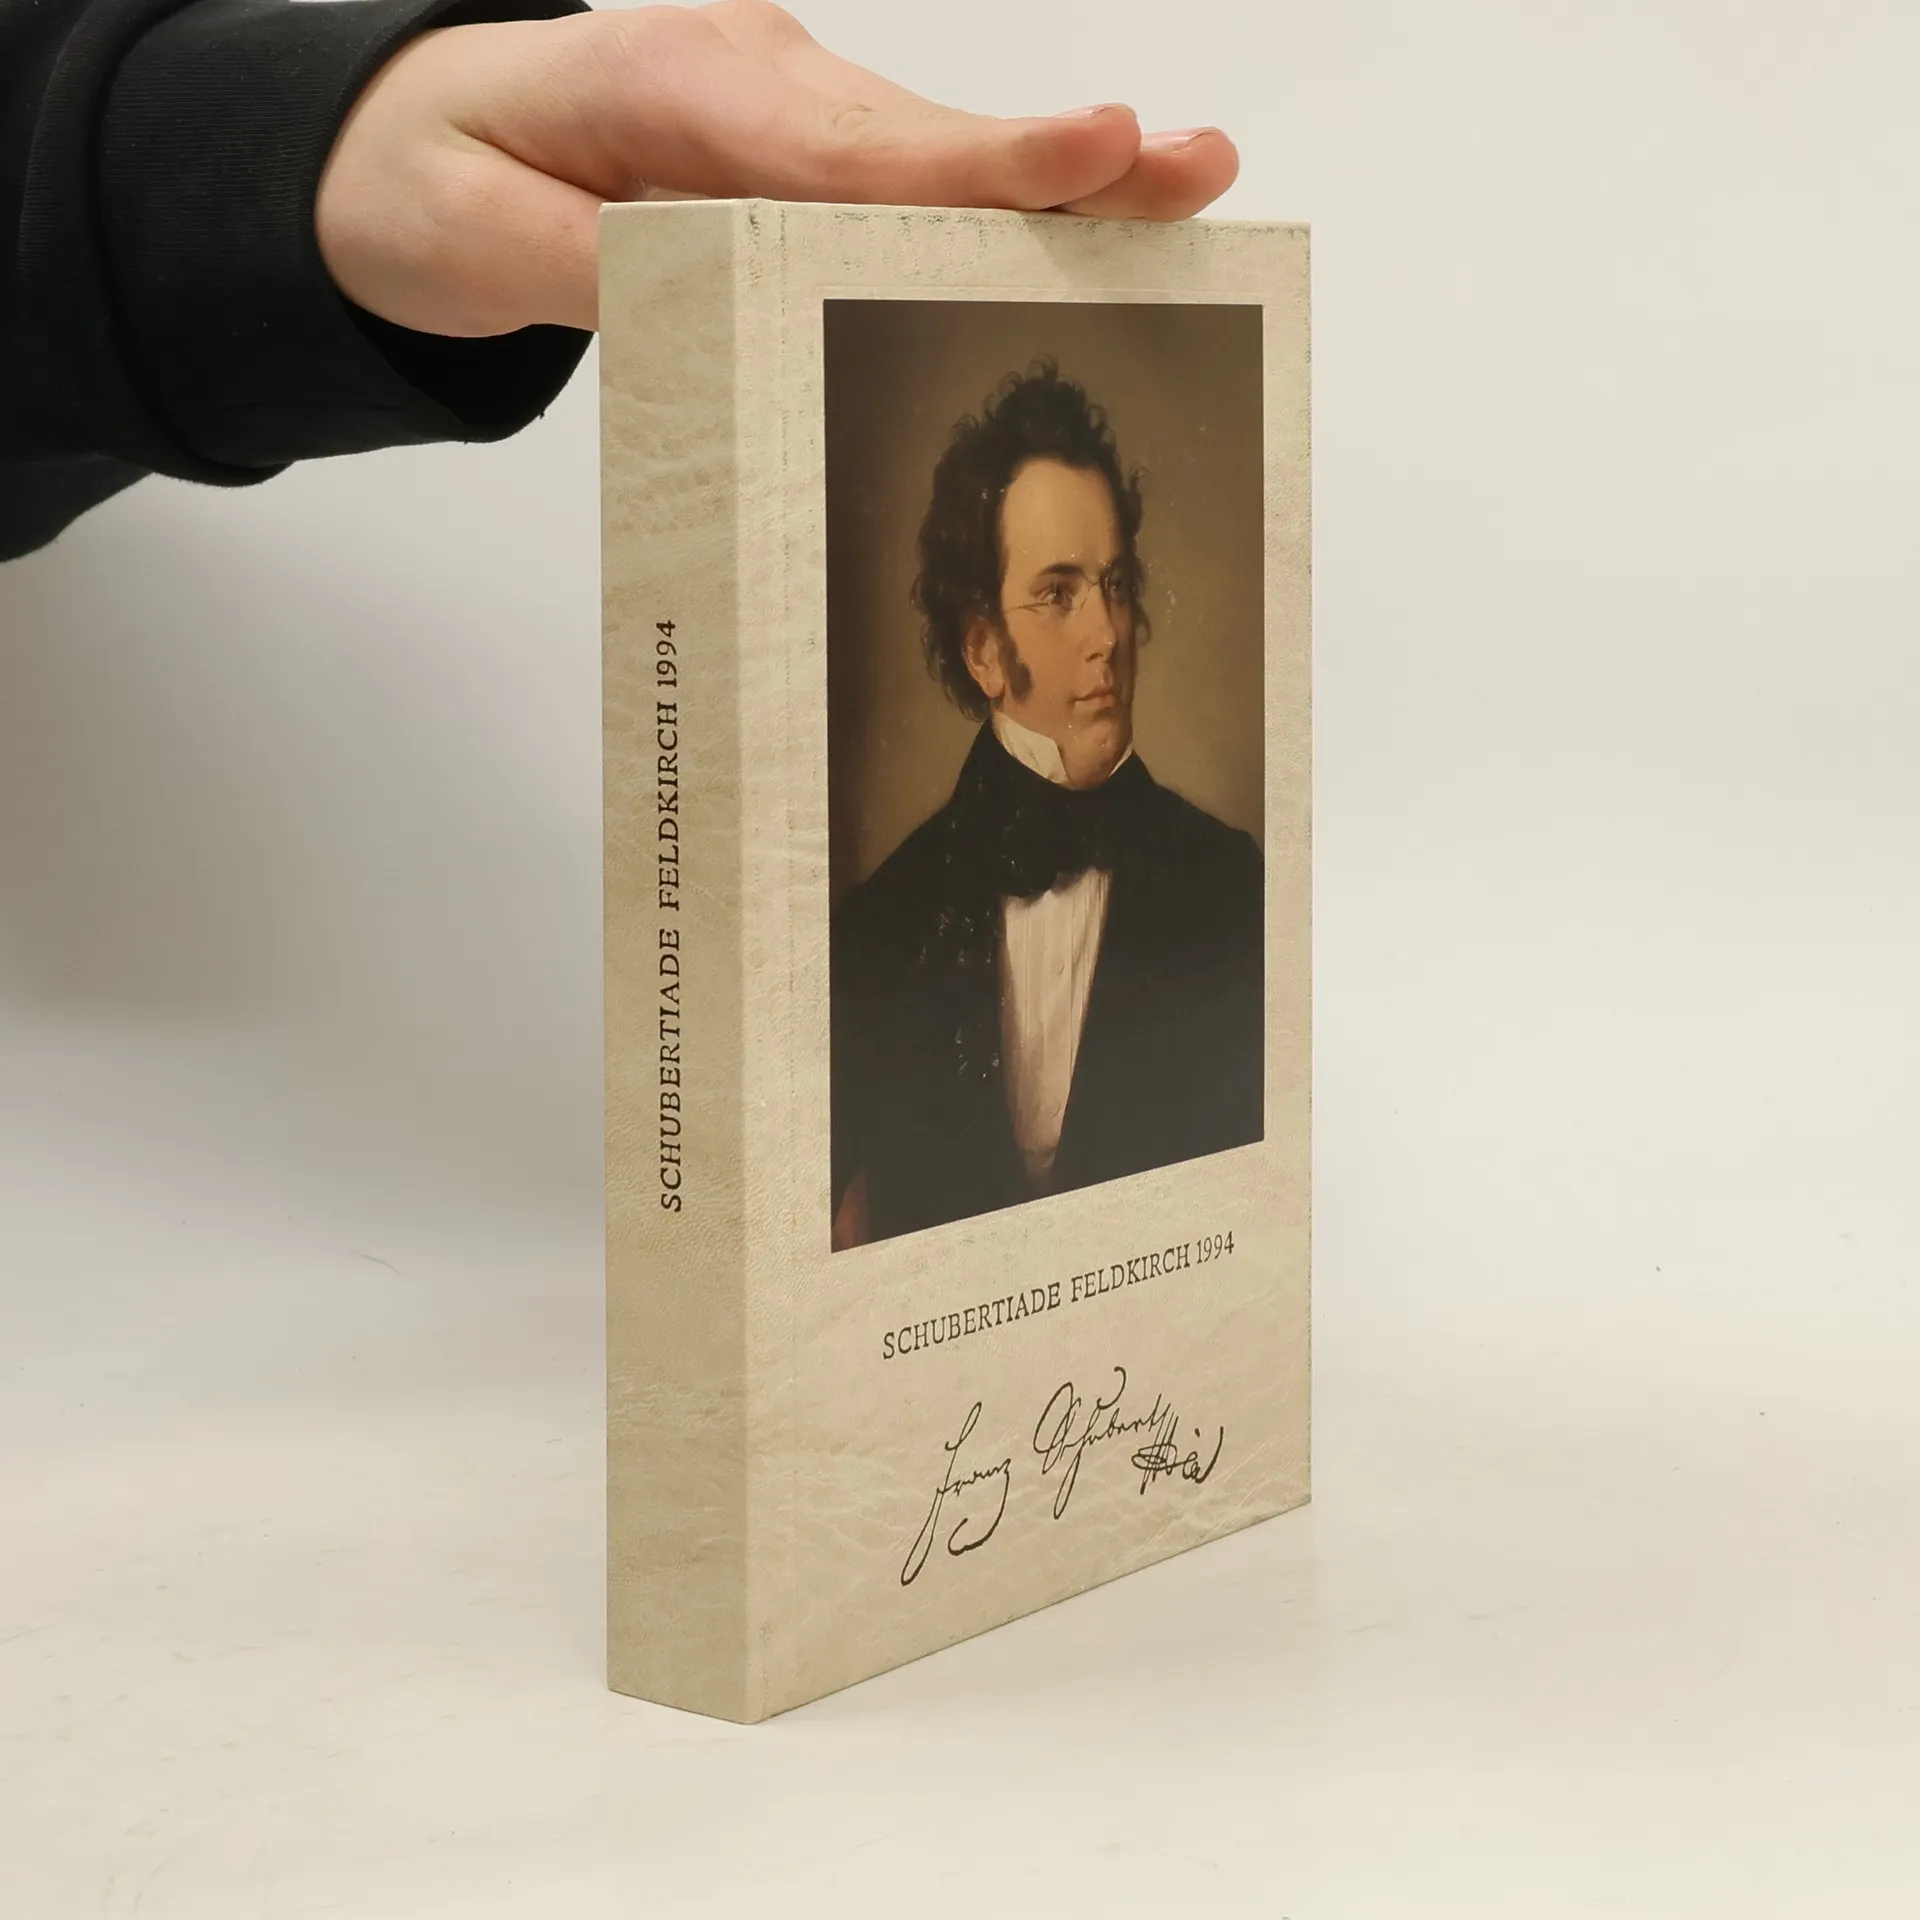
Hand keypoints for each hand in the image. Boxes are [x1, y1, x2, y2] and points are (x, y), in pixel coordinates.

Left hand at [316, 0, 1237, 337]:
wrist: (403, 133)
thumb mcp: (475, 239)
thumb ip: (593, 271)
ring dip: (1053, 186)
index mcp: (675, 88)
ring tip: (1178, 187)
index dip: (977, 162)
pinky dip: (991, 203)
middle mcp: (751, 78)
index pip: (848, 144)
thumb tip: (709, 302)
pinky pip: (905, 175)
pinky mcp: (795, 139)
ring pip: (929, 155)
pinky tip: (1085, 216)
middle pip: (925, 139)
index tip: (1092, 146)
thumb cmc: (434, 178)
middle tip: (1193, 166)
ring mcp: (782, 102)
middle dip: (1063, 164)